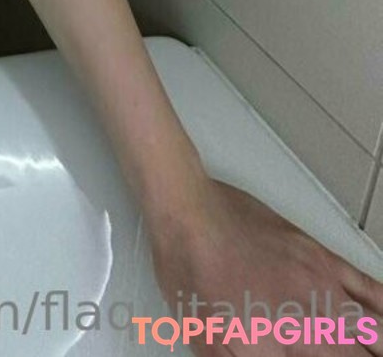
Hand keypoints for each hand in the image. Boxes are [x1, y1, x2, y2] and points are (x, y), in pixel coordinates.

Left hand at [148, 177, 382, 356]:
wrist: (189, 211)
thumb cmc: (189, 273)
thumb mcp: (207, 341)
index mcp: (286, 343)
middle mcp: (313, 317)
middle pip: (358, 353)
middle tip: (348, 356)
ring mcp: (321, 283)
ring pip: (374, 328)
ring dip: (377, 343)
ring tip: (373, 350)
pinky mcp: (319, 255)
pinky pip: (368, 286)